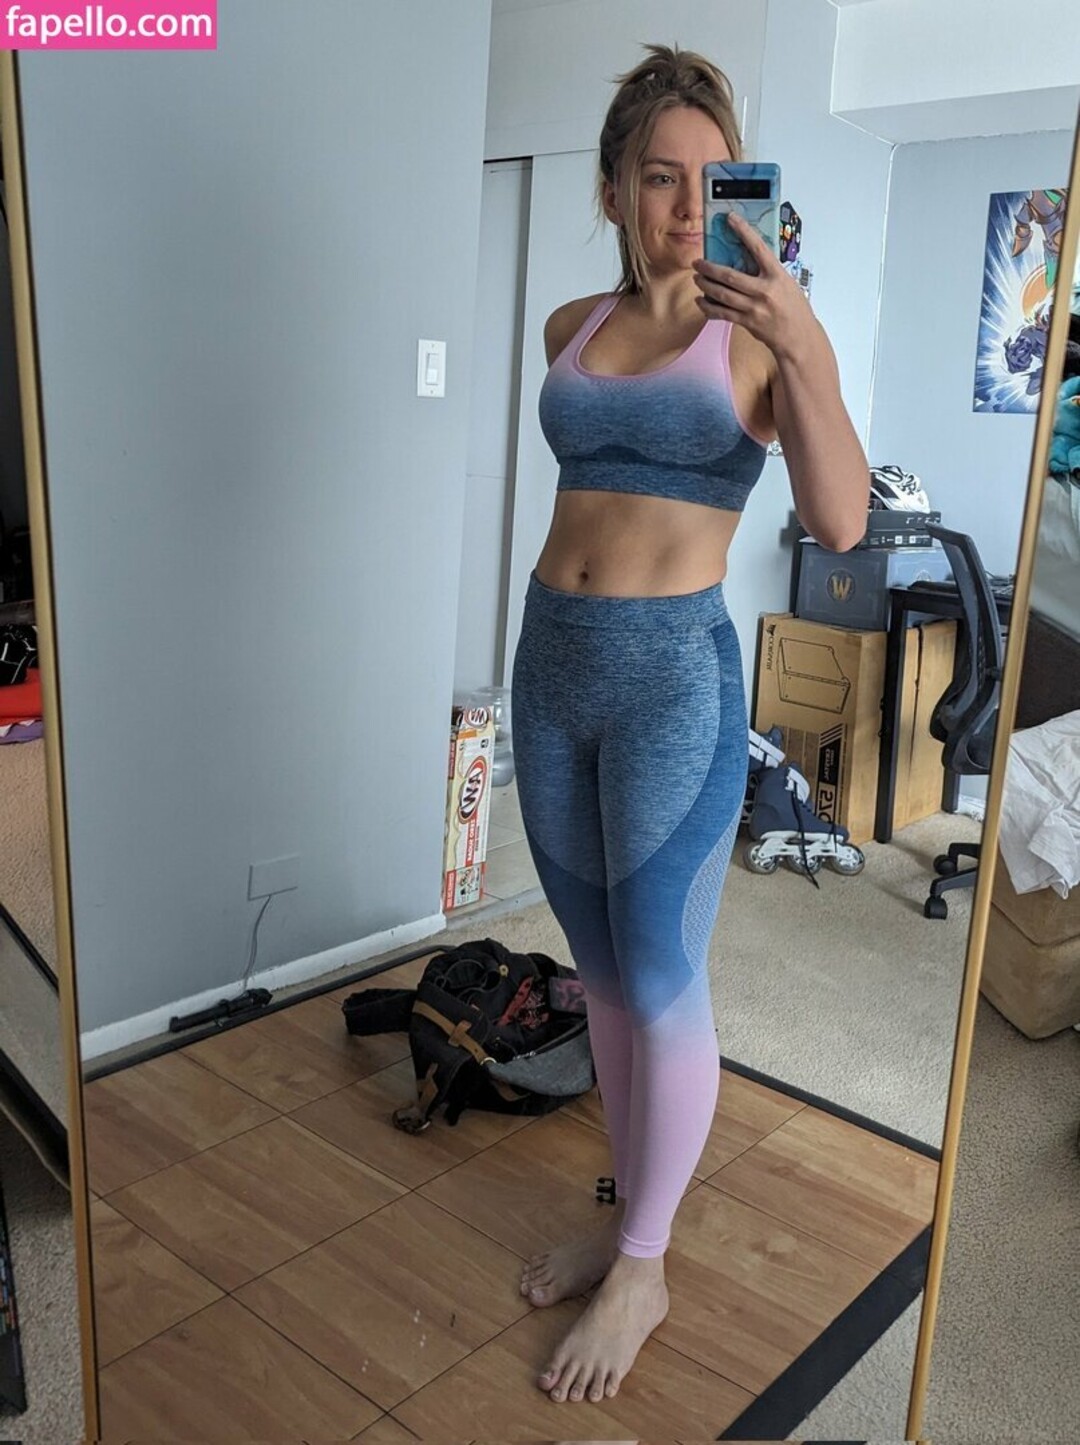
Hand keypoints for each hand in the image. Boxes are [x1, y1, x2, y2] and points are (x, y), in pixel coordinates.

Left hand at [692, 212, 819, 364]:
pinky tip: (701, 301)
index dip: (743, 231)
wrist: (799, 337)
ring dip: (705, 285)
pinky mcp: (747, 322)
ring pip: (722, 294)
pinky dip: (708, 307)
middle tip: (697, 263)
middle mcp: (764, 290)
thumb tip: (748, 259)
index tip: (730, 219)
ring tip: (697, 278)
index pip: (758, 248)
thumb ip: (768, 272)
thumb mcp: (787, 283)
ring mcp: (754, 308)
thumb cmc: (794, 309)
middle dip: (709, 268)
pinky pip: (722, 313)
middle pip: (729, 275)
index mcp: (777, 275)